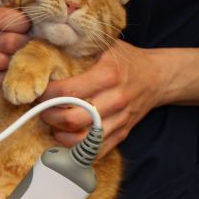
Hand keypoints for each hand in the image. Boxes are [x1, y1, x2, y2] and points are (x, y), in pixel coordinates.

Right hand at [0, 0, 29, 90]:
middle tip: (26, 44)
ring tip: (16, 56)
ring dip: (14, 62)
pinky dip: (0, 79)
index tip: (27, 27)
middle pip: (8, 44)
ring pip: (2, 64)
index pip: (5, 19)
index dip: (23, 24)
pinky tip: (3, 71)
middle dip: (23, 44)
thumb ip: (6, 10)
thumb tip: (35, 19)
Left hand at [38, 40, 160, 155]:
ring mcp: (120, 120)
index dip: (48, 95)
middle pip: (73, 119)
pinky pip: (94, 152)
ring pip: (81, 140)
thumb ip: (79, 50)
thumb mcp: (106, 46)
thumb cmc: (126, 61)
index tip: (40, 93)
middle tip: (43, 111)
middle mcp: (116, 99)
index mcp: (109, 75)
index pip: (69, 91)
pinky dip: (76, 150)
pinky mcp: (122, 135)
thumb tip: (46, 55)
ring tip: (53, 125)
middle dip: (50, 117)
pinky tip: (67, 138)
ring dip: (60, 135)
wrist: (158, 77)